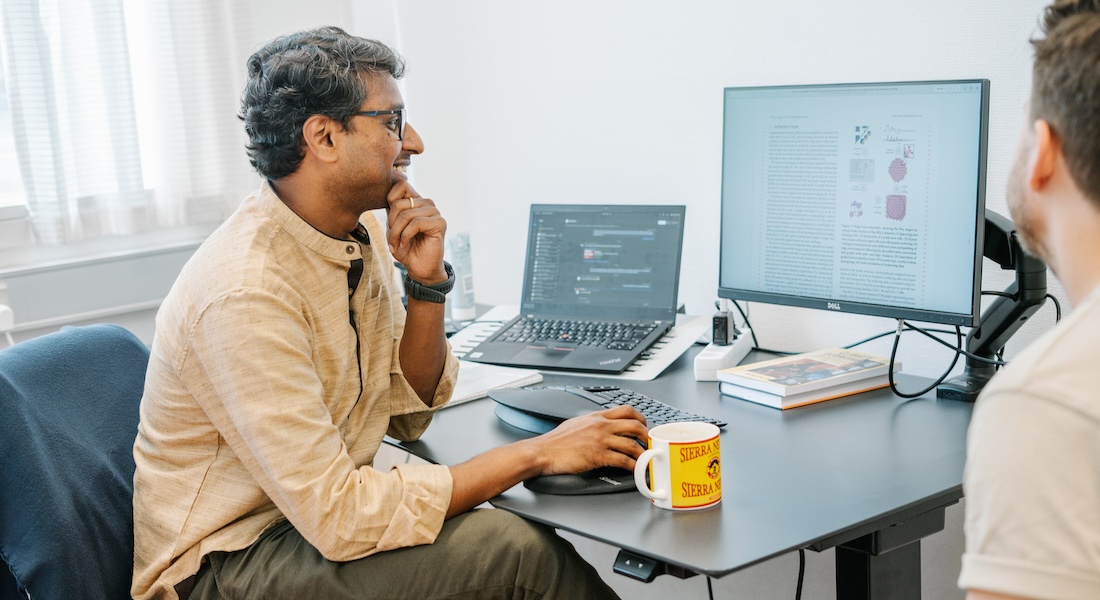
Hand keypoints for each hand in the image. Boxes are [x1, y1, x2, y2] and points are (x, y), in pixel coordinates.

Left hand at [386, 178, 446, 282]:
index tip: (390, 221)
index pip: (401, 185)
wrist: (419, 268)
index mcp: (416, 201)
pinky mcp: (440, 223)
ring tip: (396, 243)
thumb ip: (391, 210)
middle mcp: (426, 204)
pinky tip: (405, 243)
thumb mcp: (393, 227)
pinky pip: (416, 223)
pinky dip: (406, 235)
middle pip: (400, 202)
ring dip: (396, 232)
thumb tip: (387, 196)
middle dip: (391, 223)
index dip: (390, 200)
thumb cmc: (406, 248)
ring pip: (407, 214)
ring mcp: (434, 212)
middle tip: (391, 238)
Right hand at [531, 406, 648, 474]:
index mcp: (596, 416)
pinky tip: (635, 470)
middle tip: (651, 444)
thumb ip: (592, 423)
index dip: (641, 418)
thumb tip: (603, 427)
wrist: (542, 451)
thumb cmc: (556, 441)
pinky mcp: (597, 455)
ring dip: (643, 454)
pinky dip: (633, 466)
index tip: (645, 426)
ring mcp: (600, 440)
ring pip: (632, 444)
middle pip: (634, 425)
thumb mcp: (576, 424)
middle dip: (647, 436)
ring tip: (647, 460)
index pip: (626, 410)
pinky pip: (623, 460)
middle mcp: (600, 425)